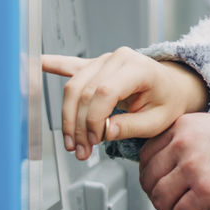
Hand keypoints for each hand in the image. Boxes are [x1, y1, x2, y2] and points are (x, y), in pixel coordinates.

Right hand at [42, 48, 209, 159]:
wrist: (173, 87)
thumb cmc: (168, 102)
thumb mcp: (158, 120)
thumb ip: (131, 126)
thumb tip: (104, 132)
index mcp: (137, 67)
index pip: (104, 92)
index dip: (94, 120)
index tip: (95, 141)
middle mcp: (118, 58)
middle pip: (84, 92)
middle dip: (79, 126)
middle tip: (82, 151)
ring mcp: (104, 60)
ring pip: (72, 88)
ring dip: (68, 118)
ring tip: (73, 143)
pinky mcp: (95, 66)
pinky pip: (70, 66)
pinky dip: (53, 64)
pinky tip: (35, 62)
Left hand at [139, 113, 209, 209]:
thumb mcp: (207, 127)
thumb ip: (182, 140)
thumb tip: (160, 169)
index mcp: (182, 126)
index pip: (147, 155)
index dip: (149, 175)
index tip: (158, 185)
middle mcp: (184, 144)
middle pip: (150, 178)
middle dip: (157, 197)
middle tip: (170, 203)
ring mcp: (193, 167)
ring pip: (160, 198)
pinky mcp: (205, 190)